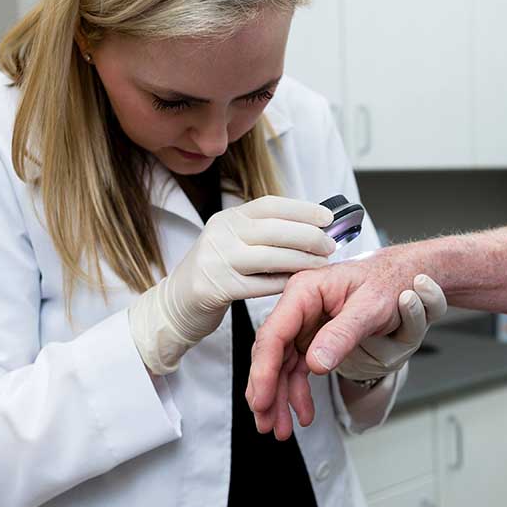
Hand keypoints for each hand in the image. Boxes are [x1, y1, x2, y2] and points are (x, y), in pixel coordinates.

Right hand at [129, 196, 335, 374]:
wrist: (176, 301)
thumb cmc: (216, 271)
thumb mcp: (232, 241)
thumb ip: (263, 232)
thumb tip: (310, 225)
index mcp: (228, 218)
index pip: (270, 205)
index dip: (303, 209)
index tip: (328, 217)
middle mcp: (221, 233)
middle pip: (274, 229)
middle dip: (308, 236)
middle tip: (330, 245)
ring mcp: (216, 260)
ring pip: (270, 257)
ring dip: (302, 260)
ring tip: (321, 265)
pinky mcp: (215, 287)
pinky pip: (260, 285)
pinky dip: (284, 283)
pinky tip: (300, 283)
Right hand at [245, 247, 432, 434]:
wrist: (404, 278)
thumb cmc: (388, 282)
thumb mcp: (370, 308)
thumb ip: (342, 334)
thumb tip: (316, 363)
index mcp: (305, 291)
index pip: (274, 333)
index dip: (263, 370)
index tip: (261, 400)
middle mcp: (298, 307)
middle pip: (271, 353)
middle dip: (267, 391)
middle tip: (266, 423)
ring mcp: (303, 324)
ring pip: (281, 365)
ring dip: (280, 398)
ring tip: (280, 429)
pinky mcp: (312, 338)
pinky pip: (297, 368)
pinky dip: (297, 392)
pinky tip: (303, 412)